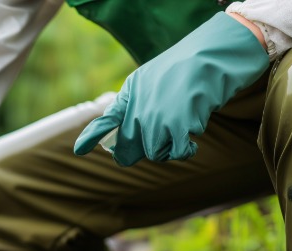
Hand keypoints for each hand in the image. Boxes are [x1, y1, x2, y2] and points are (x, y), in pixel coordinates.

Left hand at [74, 13, 268, 166]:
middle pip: (129, 148)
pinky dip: (185, 151)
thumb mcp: (151, 78)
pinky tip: (191, 144)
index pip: (106, 119)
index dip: (92, 136)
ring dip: (167, 149)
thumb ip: (136, 102)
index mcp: (130, 94)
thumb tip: (131, 131)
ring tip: (180, 133)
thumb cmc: (186, 67)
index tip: (80, 149)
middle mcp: (139, 108)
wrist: (212, 55)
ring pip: (154, 153)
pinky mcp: (178, 125)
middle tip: (158, 145)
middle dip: (138, 152)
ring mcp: (157, 118)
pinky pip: (177, 152)